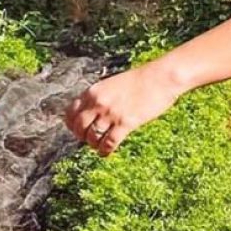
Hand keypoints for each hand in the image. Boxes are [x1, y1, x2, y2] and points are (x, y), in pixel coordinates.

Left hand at [65, 62, 182, 155]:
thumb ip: (98, 97)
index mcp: (92, 92)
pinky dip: (105, 150)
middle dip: (81, 136)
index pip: (71, 112)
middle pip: (79, 127)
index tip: (76, 130)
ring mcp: (111, 114)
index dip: (71, 124)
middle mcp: (98, 103)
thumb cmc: (138, 80)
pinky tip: (106, 152)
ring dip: (94, 144)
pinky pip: (109, 142)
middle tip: (87, 140)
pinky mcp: (126, 123)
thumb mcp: (110, 84)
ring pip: (92, 137)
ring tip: (98, 146)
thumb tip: (89, 114)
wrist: (160, 78)